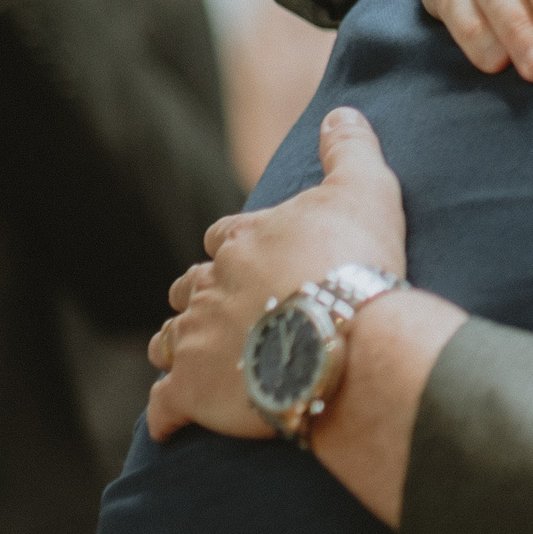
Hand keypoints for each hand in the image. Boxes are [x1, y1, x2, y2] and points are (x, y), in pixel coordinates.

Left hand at [147, 108, 407, 440]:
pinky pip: (166, 404)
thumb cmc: (358, 262)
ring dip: (177, 346)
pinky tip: (171, 422)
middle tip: (227, 310)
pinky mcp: (192, 390)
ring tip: (193, 358)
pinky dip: (167, 413)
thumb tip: (343, 111)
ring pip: (169, 339)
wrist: (346, 339)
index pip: (225, 235)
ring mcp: (197, 337)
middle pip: (191, 285)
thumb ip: (350, 150)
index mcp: (244, 238)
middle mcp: (211, 284)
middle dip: (203, 295)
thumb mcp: (366, 189)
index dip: (238, 245)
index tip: (254, 257)